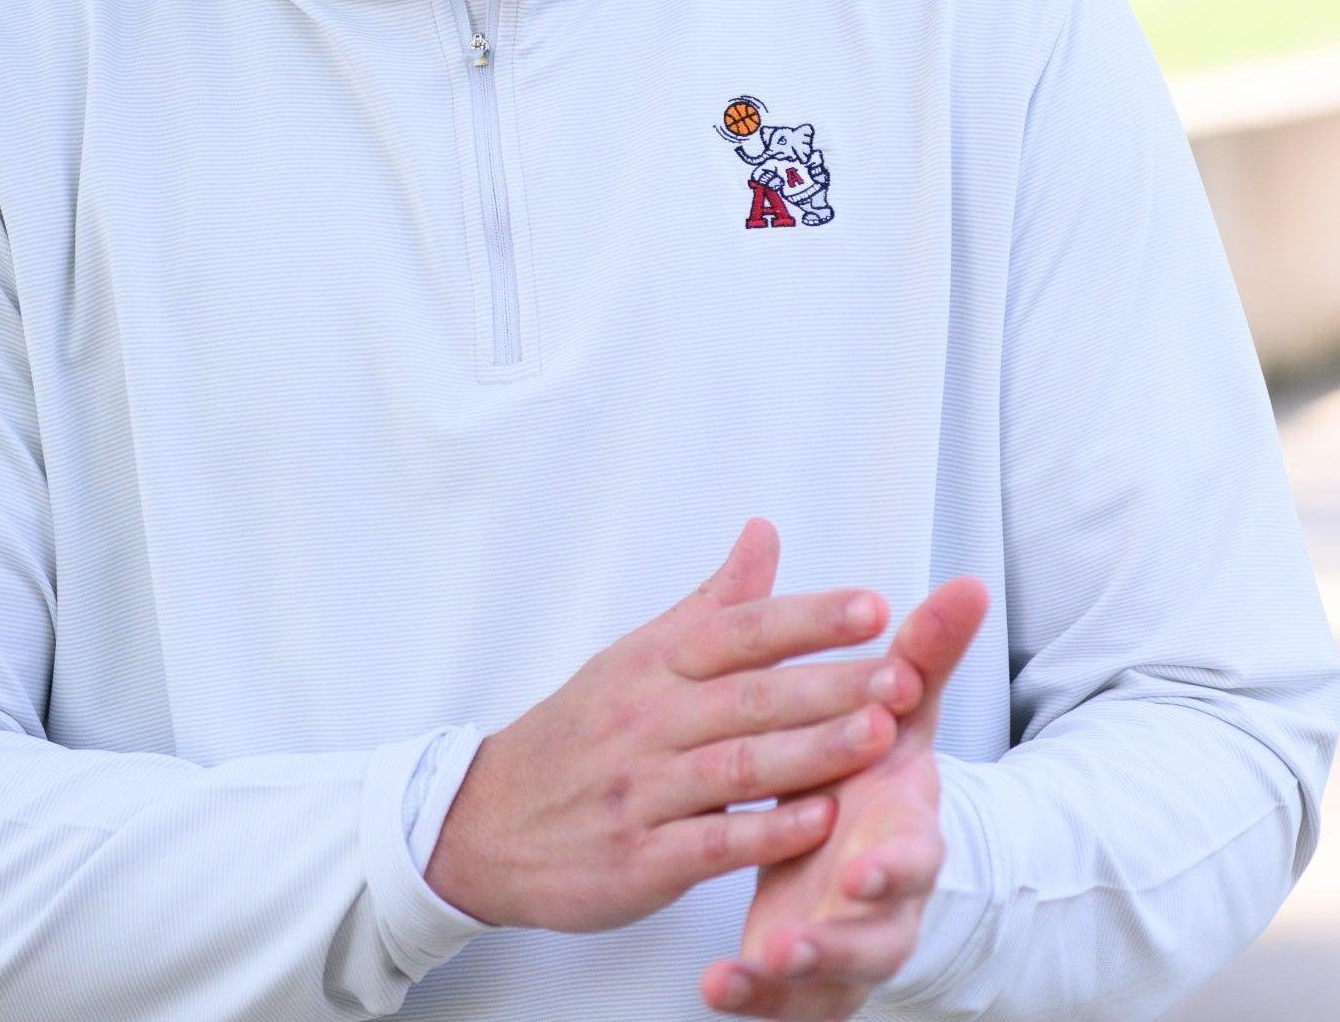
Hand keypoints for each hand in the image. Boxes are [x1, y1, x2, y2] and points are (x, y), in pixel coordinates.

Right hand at [423, 518, 921, 933]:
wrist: (489, 821)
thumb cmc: (580, 732)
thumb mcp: (638, 656)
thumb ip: (714, 603)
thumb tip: (764, 532)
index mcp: (653, 664)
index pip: (739, 630)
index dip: (807, 618)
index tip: (873, 607)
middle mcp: (649, 719)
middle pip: (751, 695)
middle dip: (831, 685)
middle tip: (900, 674)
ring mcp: (644, 789)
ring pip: (739, 764)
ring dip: (812, 751)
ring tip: (879, 736)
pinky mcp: (641, 857)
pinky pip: (711, 840)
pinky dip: (767, 830)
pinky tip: (821, 821)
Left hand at [698, 575, 990, 1017]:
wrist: (866, 856)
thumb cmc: (873, 776)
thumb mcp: (897, 715)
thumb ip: (924, 655)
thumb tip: (968, 583)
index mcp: (902, 831)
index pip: (913, 854)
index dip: (891, 866)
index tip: (861, 870)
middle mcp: (882, 895)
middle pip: (880, 928)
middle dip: (845, 934)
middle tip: (802, 936)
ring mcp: (848, 938)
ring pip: (833, 965)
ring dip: (800, 966)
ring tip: (762, 962)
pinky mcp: (811, 975)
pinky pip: (784, 998)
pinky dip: (752, 995)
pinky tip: (720, 988)